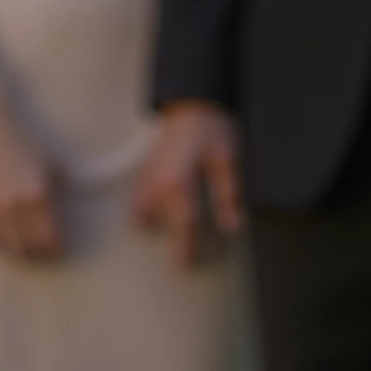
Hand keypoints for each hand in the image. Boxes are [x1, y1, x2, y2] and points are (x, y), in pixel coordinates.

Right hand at [0, 98, 62, 262]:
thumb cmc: (22, 143)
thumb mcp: (50, 165)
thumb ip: (58, 193)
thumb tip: (61, 214)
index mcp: (36, 196)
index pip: (49, 239)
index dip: (56, 248)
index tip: (59, 247)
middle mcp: (13, 207)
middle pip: (28, 249)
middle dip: (39, 254)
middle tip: (45, 252)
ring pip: (6, 248)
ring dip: (18, 252)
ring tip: (26, 250)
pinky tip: (3, 243)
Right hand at [131, 101, 243, 269]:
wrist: (191, 106)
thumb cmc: (212, 131)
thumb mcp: (227, 161)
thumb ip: (228, 195)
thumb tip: (232, 226)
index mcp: (179, 184)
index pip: (186, 226)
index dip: (192, 248)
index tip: (194, 265)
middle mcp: (157, 186)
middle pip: (162, 226)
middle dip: (176, 244)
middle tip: (189, 259)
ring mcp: (146, 181)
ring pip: (142, 217)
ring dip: (157, 229)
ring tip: (176, 237)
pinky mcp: (143, 176)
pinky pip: (138, 205)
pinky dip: (146, 216)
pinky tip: (161, 218)